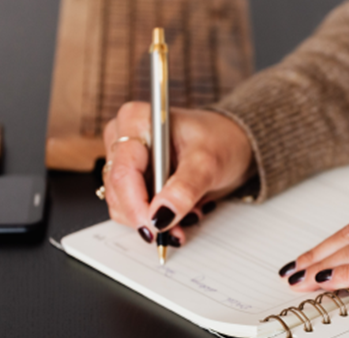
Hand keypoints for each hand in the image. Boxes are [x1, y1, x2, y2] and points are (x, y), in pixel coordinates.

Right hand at [102, 101, 253, 243]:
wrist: (231, 144)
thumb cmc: (220, 140)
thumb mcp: (208, 162)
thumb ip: (185, 189)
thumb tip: (161, 216)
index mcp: (135, 121)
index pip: (123, 172)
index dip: (136, 204)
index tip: (156, 226)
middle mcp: (123, 138)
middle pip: (117, 191)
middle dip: (147, 215)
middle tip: (178, 227)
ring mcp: (124, 159)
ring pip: (121, 205)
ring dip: (153, 219)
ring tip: (186, 213)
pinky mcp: (131, 179)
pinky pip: (131, 209)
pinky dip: (155, 218)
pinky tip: (179, 211)